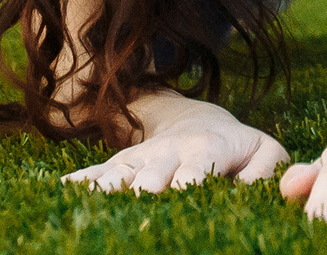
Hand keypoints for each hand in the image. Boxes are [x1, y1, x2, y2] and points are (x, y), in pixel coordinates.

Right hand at [62, 101, 288, 194]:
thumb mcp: (265, 150)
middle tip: (136, 204)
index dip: (187, 184)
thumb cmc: (240, 146)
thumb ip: (266, 169)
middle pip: (150, 175)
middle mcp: (167, 154)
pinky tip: (60, 192)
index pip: (194, 169)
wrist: (199, 121)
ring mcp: (141, 160)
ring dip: (107, 189)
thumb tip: (252, 190)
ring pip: (119, 173)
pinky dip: (79, 183)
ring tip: (88, 205)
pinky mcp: (121, 166)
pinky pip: (96, 173)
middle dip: (142, 190)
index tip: (179, 197)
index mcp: (205, 148)